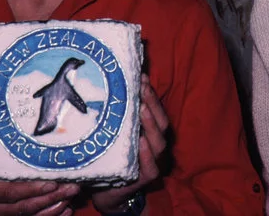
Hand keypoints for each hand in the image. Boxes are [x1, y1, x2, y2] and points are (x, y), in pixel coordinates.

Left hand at [90, 75, 169, 213]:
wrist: (106, 191)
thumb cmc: (111, 156)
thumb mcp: (116, 132)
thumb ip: (120, 114)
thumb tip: (111, 84)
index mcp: (151, 133)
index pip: (157, 110)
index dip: (152, 94)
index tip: (142, 77)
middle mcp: (155, 145)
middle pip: (162, 123)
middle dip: (152, 104)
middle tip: (141, 88)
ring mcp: (153, 162)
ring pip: (159, 143)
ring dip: (151, 125)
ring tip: (142, 110)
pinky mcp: (146, 178)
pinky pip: (151, 167)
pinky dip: (147, 155)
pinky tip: (141, 141)